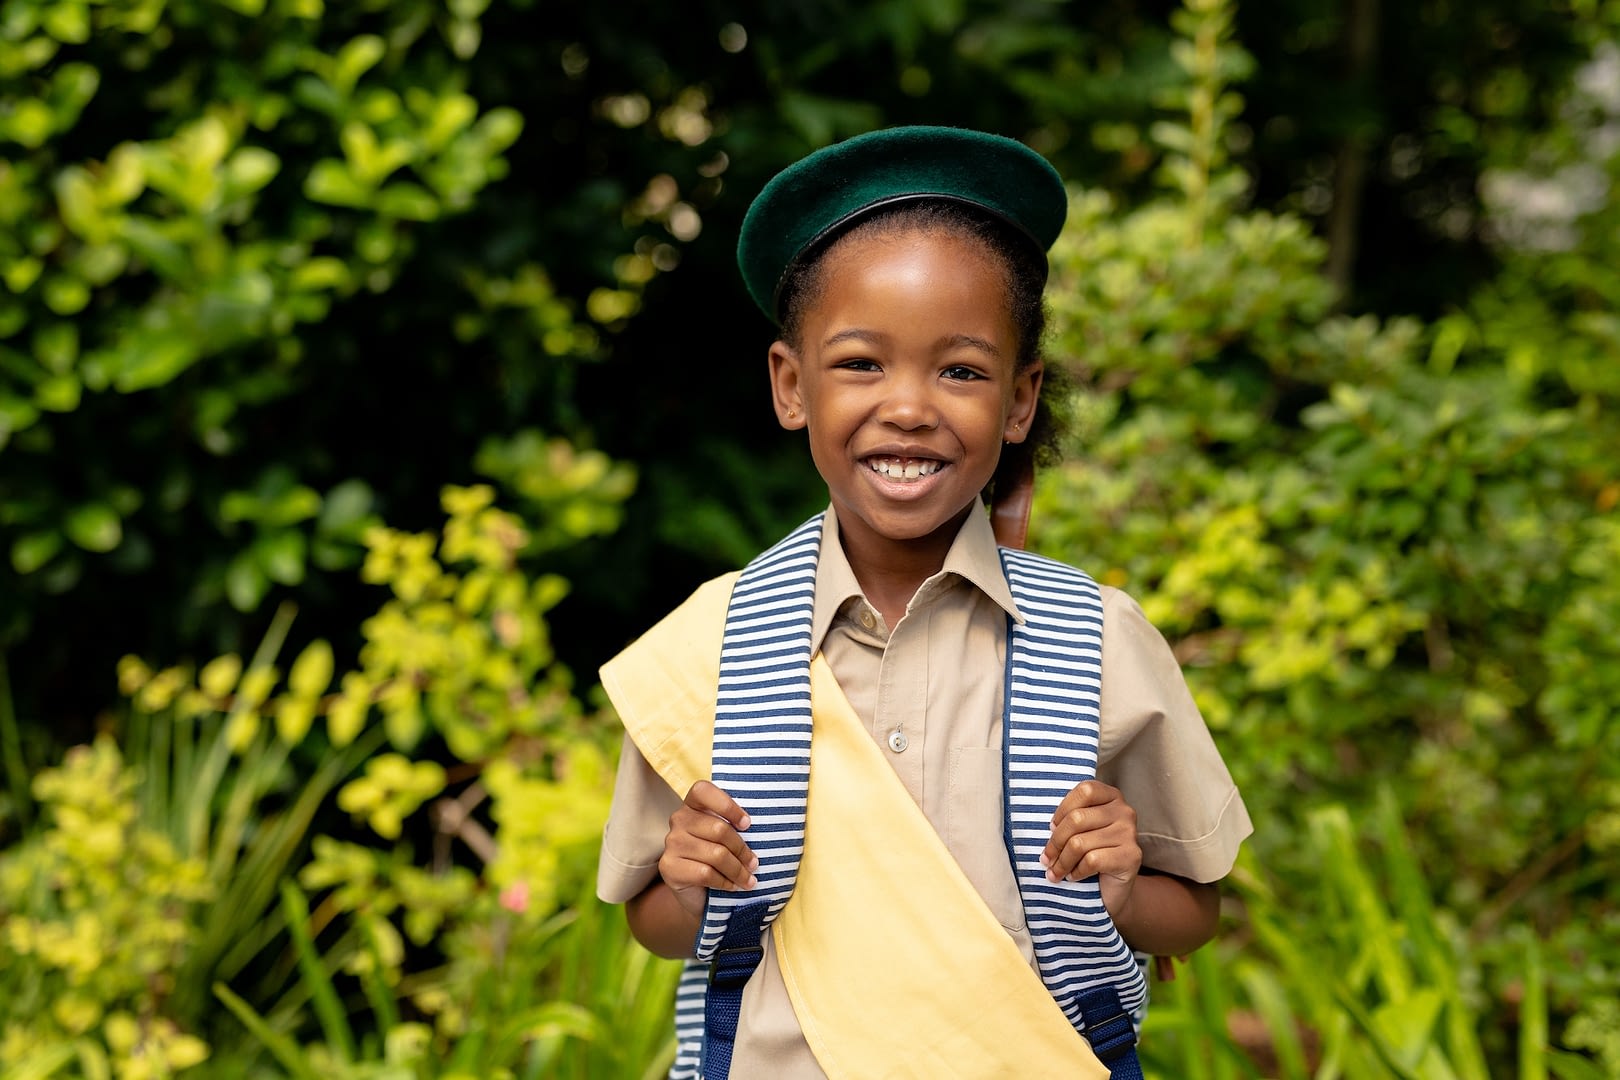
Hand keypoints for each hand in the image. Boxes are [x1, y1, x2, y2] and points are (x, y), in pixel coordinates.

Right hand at [658, 780, 758, 920]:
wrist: (695, 892)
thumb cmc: (716, 858)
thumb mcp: (725, 838)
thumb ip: (734, 826)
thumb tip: (763, 829)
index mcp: (692, 804)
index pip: (703, 791)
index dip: (728, 806)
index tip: (747, 824)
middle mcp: (678, 820)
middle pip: (719, 829)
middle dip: (742, 850)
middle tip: (754, 864)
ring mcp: (672, 843)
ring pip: (715, 854)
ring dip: (738, 870)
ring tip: (749, 879)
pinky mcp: (669, 867)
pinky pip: (705, 873)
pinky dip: (724, 882)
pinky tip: (732, 886)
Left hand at [1040, 780, 1141, 919]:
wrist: (1112, 889)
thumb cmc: (1091, 854)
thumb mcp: (1080, 830)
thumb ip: (1070, 818)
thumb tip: (1049, 826)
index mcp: (1112, 796)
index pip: (1084, 791)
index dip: (1062, 809)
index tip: (1051, 828)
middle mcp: (1125, 811)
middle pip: (1077, 819)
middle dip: (1055, 842)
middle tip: (1046, 858)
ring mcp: (1130, 833)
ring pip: (1080, 843)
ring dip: (1062, 862)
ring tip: (1055, 871)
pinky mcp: (1131, 857)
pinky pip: (1092, 860)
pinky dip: (1076, 871)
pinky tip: (1074, 876)